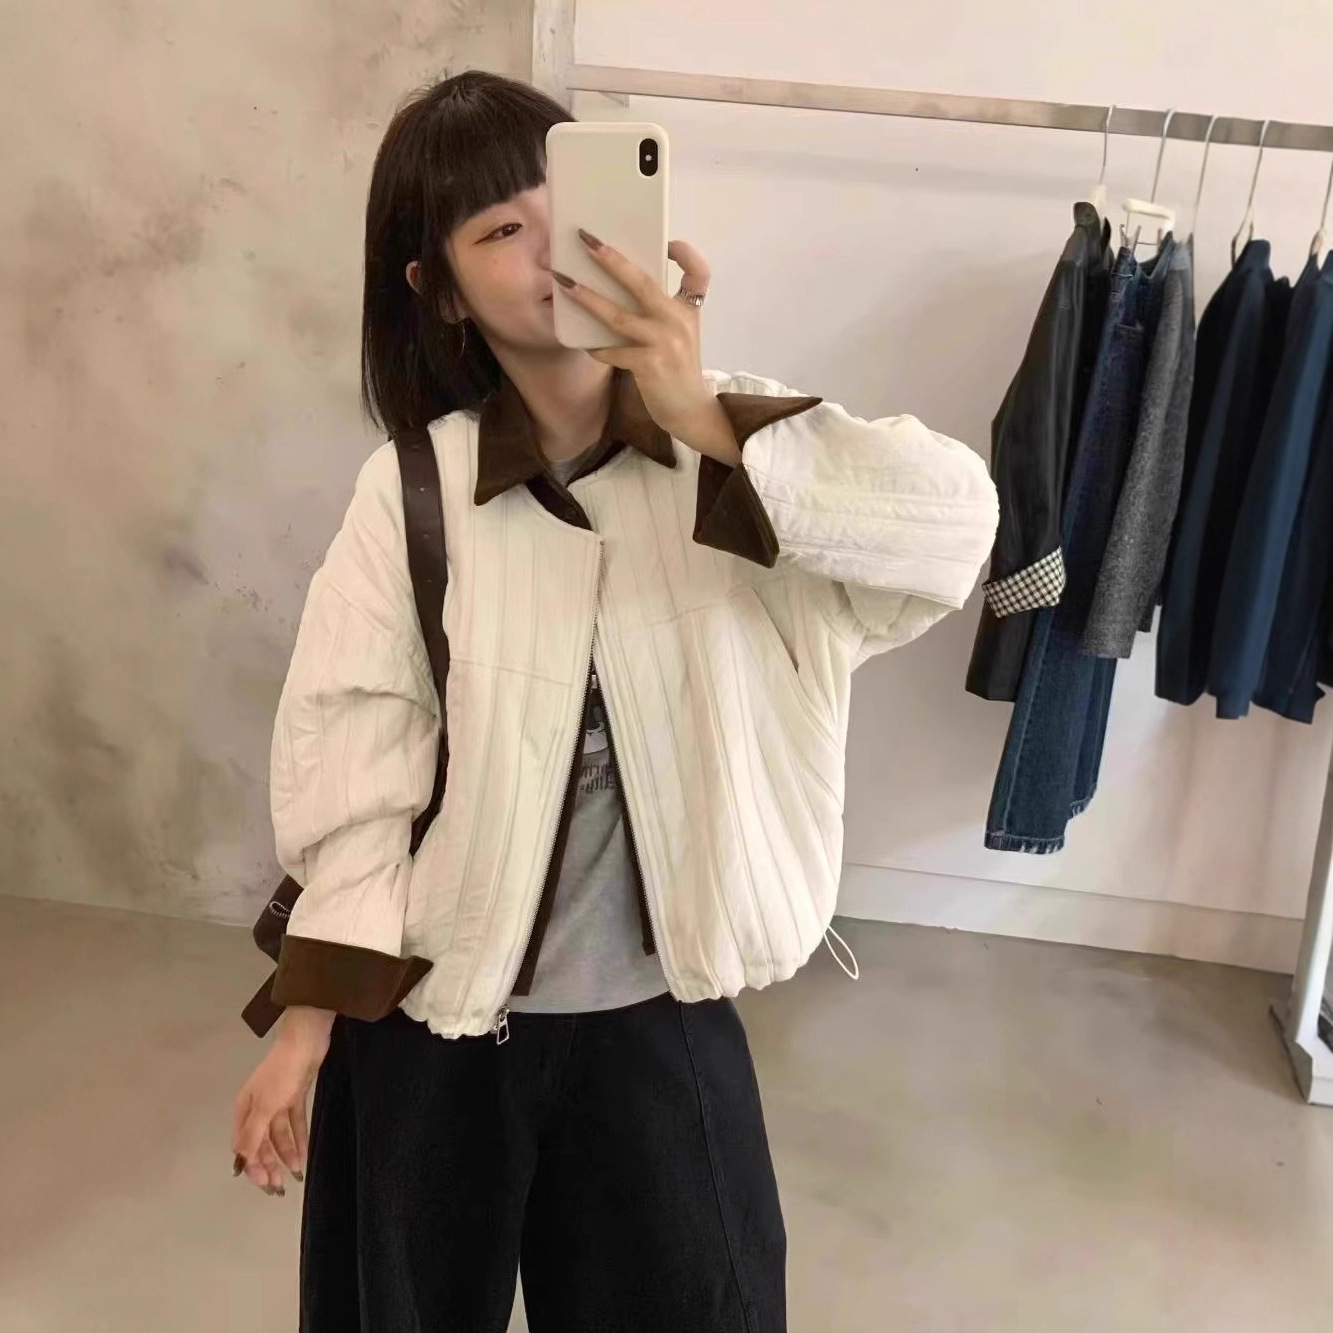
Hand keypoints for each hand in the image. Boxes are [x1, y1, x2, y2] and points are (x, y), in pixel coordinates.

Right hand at [231, 1005, 333, 1195]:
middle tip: (280, 1187)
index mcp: (244, 1110)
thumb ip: (252, 1136)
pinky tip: (304, 1156)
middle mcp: (258, 1108)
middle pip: (261, 1143)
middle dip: (269, 1165)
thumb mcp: (264, 1106)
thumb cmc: (281, 1073)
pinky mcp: (295, 1097)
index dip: (253, 1167)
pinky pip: (295, 1124)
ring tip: (295, 1174)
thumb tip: (241, 1162)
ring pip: (278, 1136)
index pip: (244, 1146)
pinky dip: (299, 1140)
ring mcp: (277, 1102)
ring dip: (286, 1155)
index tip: (265, 1185)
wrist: (305, 1042)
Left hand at [554, 235, 738, 462]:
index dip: (686, 254)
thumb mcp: (681, 335)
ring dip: (588, 298)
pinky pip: (612, 351)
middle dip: (611, 259)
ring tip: (564, 284)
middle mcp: (678, 322)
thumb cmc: (679, 370)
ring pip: (618, 316)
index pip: (699, 274)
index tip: (668, 242)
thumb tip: (621, 288)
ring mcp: (664, 344)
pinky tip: (582, 343)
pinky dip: (595, 347)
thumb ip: (662, 311)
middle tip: (586, 240)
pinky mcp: (649, 366)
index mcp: (688, 311)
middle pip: (643, 282)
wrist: (690, 412)